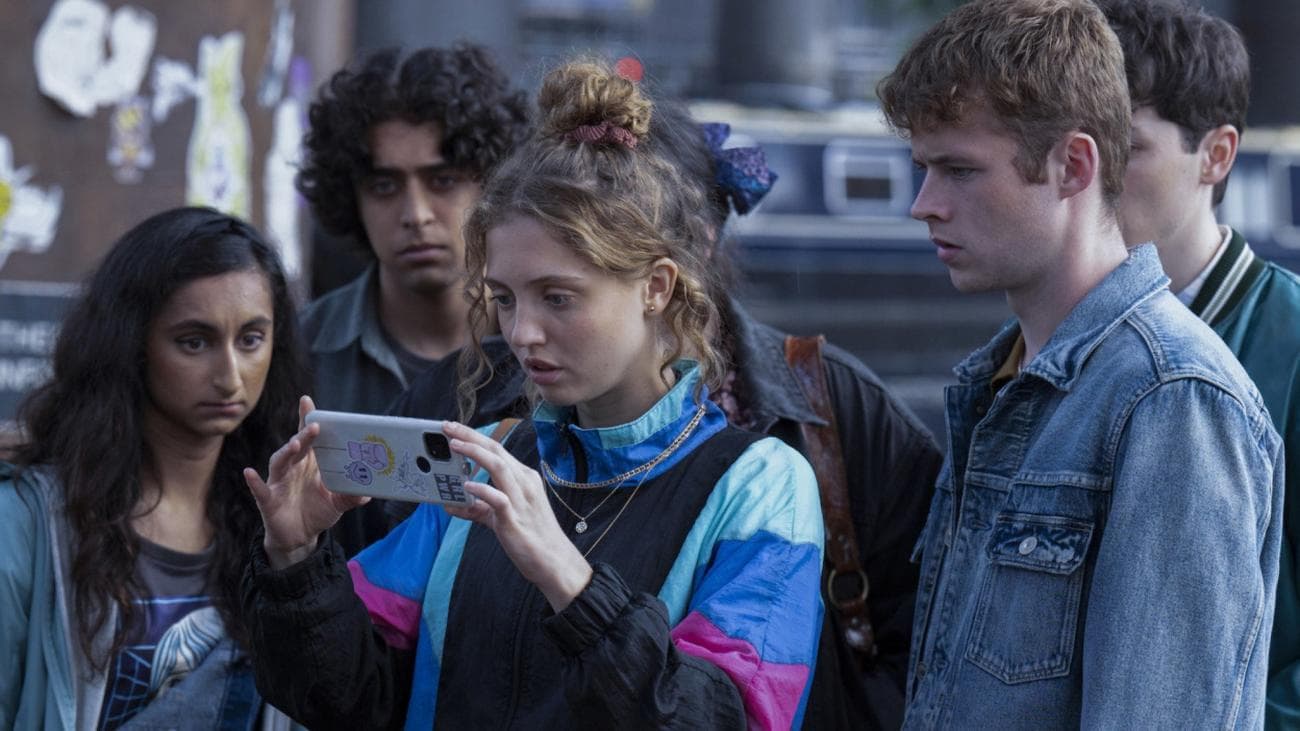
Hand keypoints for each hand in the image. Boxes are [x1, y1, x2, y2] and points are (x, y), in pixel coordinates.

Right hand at [244, 395, 368, 568]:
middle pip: (296, 446)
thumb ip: (351, 496)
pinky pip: (260, 490)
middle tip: (314, 425)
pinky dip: (254, 482)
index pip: (308, 437)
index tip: (307, 401)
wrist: (300, 537)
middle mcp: (293, 468)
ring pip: (279, 462)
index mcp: (310, 463)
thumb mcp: (338, 503)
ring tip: (294, 445)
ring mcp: (279, 482)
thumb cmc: (318, 511)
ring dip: (286, 452)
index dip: (306, 419)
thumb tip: (368, 494)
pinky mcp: (268, 500)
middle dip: (304, 435)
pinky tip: (250, 473)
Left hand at [441, 421, 591, 611]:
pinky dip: (482, 490)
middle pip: (496, 450)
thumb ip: (478, 508)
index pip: (497, 450)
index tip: (454, 428)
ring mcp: (521, 499)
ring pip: (499, 467)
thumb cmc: (530, 536)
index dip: (474, 436)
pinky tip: (467, 486)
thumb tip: (451, 505)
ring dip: (474, 453)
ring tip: (454, 446)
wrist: (553, 561)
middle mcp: (524, 483)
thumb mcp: (501, 516)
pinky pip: (499, 499)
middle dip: (470, 436)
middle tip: (447, 427)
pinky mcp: (515, 519)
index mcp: (523, 477)